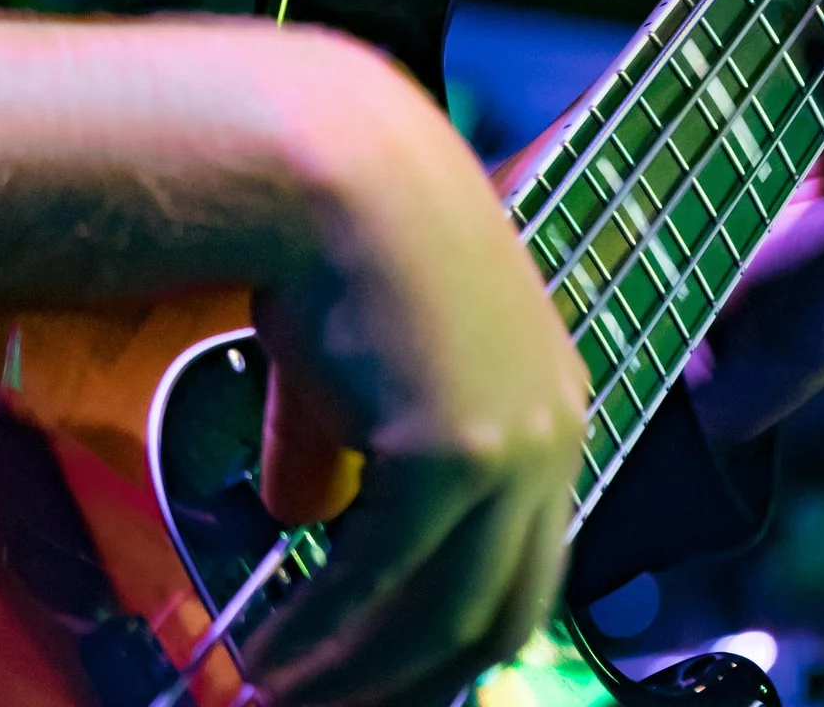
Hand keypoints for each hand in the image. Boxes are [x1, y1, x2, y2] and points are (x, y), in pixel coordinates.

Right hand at [247, 45, 587, 706]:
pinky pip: (384, 586)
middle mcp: (553, 433)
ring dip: (357, 676)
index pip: (524, 560)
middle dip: (413, 680)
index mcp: (549, 404)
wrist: (334, 170)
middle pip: (501, 613)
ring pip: (444, 617)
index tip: (383, 672)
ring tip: (278, 695)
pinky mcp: (451, 457)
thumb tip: (303, 515)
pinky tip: (271, 658)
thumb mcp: (362, 359)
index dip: (451, 633)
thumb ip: (345, 443)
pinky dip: (326, 638)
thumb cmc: (341, 239)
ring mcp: (512, 448)